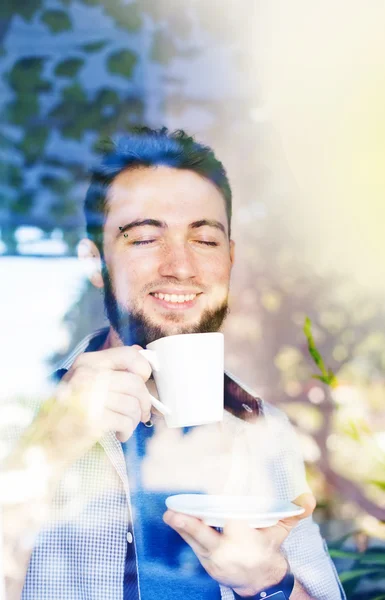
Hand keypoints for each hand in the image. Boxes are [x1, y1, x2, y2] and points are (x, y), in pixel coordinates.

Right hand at [58, 345, 152, 442]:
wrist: (47, 442)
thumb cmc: (72, 410)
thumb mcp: (87, 380)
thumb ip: (113, 366)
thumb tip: (143, 352)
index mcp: (87, 362)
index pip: (130, 354)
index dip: (144, 369)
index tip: (144, 382)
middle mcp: (86, 376)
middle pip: (136, 383)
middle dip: (145, 402)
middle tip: (143, 413)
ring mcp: (87, 397)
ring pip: (133, 405)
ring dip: (135, 419)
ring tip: (126, 424)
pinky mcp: (92, 420)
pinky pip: (126, 422)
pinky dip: (128, 431)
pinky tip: (120, 433)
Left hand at [163, 493, 315, 595]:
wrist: (259, 581)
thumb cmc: (266, 547)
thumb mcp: (280, 533)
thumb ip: (293, 514)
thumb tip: (308, 498)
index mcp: (246, 539)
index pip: (233, 519)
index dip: (223, 506)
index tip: (212, 488)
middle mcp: (228, 549)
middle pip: (207, 537)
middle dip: (190, 527)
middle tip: (173, 514)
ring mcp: (214, 556)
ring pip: (195, 540)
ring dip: (181, 527)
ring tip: (169, 514)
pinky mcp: (205, 558)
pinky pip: (192, 544)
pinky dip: (184, 531)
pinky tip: (174, 518)